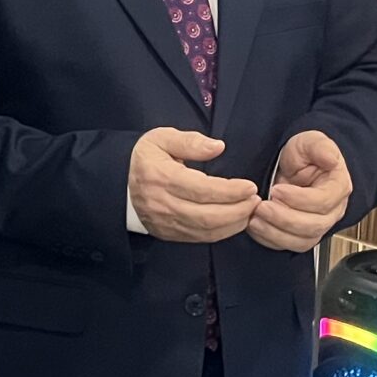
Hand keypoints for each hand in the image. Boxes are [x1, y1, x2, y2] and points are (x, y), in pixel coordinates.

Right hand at [129, 128, 260, 243]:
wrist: (120, 183)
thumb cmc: (146, 157)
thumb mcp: (162, 138)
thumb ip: (190, 141)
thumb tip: (218, 147)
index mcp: (161, 177)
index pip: (202, 190)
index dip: (230, 191)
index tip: (250, 186)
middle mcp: (162, 204)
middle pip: (207, 216)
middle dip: (237, 211)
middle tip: (256, 200)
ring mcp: (165, 222)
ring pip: (205, 230)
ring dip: (233, 224)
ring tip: (250, 211)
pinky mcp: (168, 234)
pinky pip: (200, 238)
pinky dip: (222, 232)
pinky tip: (235, 221)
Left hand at [250, 130, 352, 251]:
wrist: (293, 166)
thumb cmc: (305, 154)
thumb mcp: (310, 141)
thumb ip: (320, 147)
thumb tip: (331, 158)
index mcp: (338, 187)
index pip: (323, 202)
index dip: (299, 199)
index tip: (276, 190)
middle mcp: (332, 210)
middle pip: (313, 226)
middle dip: (284, 218)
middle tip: (262, 206)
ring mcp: (317, 225)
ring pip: (301, 241)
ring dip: (275, 232)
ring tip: (255, 217)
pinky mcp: (301, 234)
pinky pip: (288, 245)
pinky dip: (270, 239)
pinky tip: (255, 226)